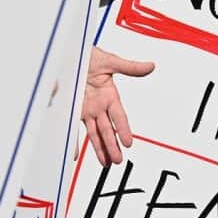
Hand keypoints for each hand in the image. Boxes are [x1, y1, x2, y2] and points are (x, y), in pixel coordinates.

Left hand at [82, 47, 154, 165]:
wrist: (67, 54)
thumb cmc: (88, 55)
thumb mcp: (109, 61)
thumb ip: (129, 67)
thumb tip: (150, 66)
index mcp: (109, 95)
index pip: (119, 116)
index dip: (123, 129)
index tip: (128, 142)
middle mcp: (98, 105)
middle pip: (107, 130)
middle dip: (113, 145)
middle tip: (118, 160)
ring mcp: (86, 109)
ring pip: (94, 133)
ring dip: (100, 148)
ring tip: (105, 163)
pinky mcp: (73, 110)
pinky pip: (73, 128)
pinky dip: (74, 142)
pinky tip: (75, 155)